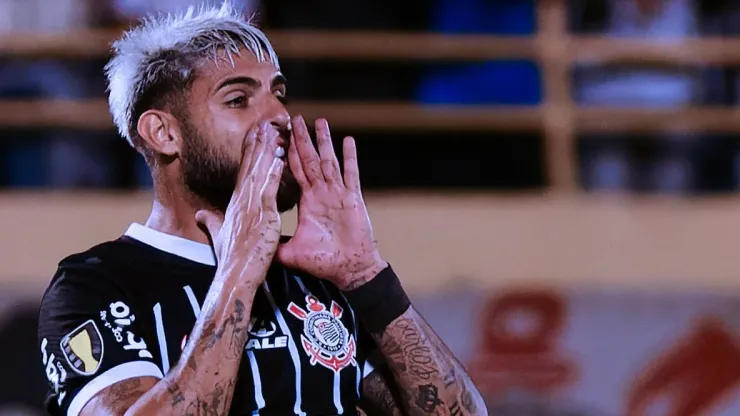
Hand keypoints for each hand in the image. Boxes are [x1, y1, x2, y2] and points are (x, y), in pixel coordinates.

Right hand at [196, 122, 284, 285]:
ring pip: (260, 172)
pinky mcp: (264, 217)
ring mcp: (252, 207)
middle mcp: (242, 201)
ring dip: (266, 150)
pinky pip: (270, 189)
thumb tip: (201, 214)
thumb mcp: (219, 237)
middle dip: (257, 143)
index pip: (243, 172)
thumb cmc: (230, 260)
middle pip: (250, 166)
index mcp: (235, 204)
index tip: (253, 135)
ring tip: (273, 130)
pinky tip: (281, 156)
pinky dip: (275, 172)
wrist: (235, 275)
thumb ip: (212, 222)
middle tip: (264, 122)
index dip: (248, 152)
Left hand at [277, 116, 386, 289]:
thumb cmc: (324, 262)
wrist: (349, 271)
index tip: (278, 136)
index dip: (286, 153)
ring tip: (319, 122)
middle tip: (295, 119)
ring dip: (324, 142)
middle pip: (310, 160)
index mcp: (308, 201)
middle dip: (302, 139)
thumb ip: (274, 245)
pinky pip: (350, 174)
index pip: (294, 171)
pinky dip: (349, 157)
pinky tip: (348, 141)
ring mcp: (338, 194)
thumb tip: (253, 246)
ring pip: (328, 161)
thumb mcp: (292, 253)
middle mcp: (322, 193)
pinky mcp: (352, 199)